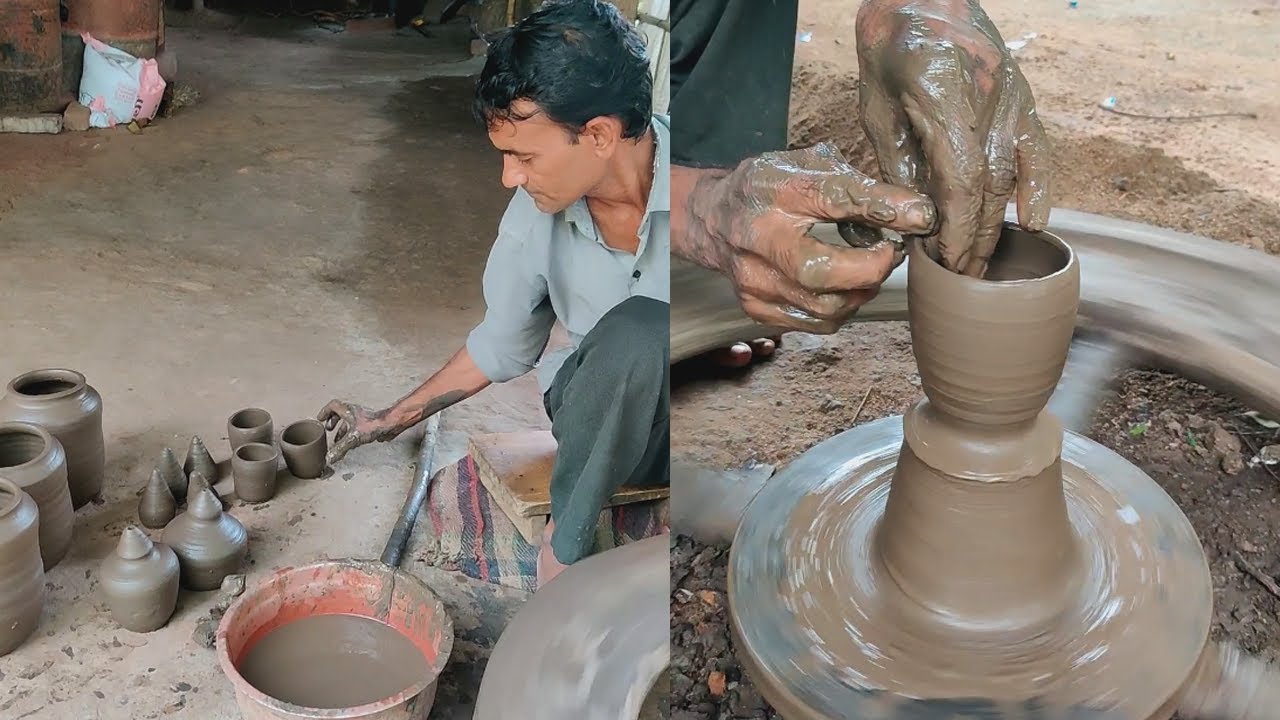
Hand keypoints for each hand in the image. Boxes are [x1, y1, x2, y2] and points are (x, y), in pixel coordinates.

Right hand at [315, 400, 405, 463]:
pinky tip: (353, 443)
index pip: (333, 406)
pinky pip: (358, 428)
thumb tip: (329, 458)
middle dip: (333, 422)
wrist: (390, 425)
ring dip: (343, 430)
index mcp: (348, 411)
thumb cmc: (373, 425)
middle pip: (340, 414)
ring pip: (349, 422)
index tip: (320, 418)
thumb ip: (339, 449)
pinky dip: (352, 434)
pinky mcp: (370, 425)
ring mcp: (363, 418)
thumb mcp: (352, 438)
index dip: (325, 412)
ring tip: (339, 441)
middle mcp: (355, 413)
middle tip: (329, 429)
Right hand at [686, 142, 935, 333]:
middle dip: (870, 268)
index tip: (921, 216)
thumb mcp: (809, 166)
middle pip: (821, 272)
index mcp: (773, 191)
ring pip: (826, 307)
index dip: (882, 209)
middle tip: (890, 253)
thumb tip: (917, 213)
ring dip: (861, 290)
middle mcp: (756, 240)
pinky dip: (841, 306)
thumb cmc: (769, 188)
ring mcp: (753, 282)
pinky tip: (841, 285)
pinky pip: (818, 322)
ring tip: (867, 267)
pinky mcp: (756, 309)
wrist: (712, 219)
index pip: (833, 198)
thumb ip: (858, 186)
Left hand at [856, 0, 1050, 276]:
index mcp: (942, 93)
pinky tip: (1033, 221)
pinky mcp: (1021, 93)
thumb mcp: (876, 107)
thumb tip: (913, 219)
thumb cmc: (889, 50)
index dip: (956, 225)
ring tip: (980, 261)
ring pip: (1011, 171)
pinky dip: (1039, 186)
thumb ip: (898, 161)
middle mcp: (985, 94)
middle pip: (989, 182)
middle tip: (959, 275)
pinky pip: (1036, 148)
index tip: (944, 260)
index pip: (961, 176)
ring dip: (996, 222)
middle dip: (974, 236)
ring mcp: (1010, 93)